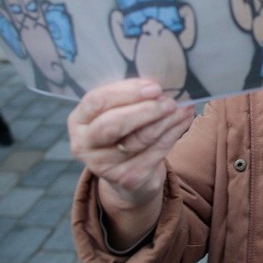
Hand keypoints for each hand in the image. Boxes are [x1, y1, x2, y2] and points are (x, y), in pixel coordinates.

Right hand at [67, 79, 195, 205]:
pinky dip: (174, 133)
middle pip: (113, 124)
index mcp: (78, 120)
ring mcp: (103, 165)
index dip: (127, 93)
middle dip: (145, 110)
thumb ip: (130, 95)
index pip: (97, 101)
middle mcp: (84, 144)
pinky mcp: (126, 178)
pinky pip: (155, 152)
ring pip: (138, 139)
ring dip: (166, 121)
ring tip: (182, 107)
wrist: (127, 171)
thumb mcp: (118, 110)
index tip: (154, 87)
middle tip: (169, 101)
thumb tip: (156, 84)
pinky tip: (184, 120)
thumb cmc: (123, 129)